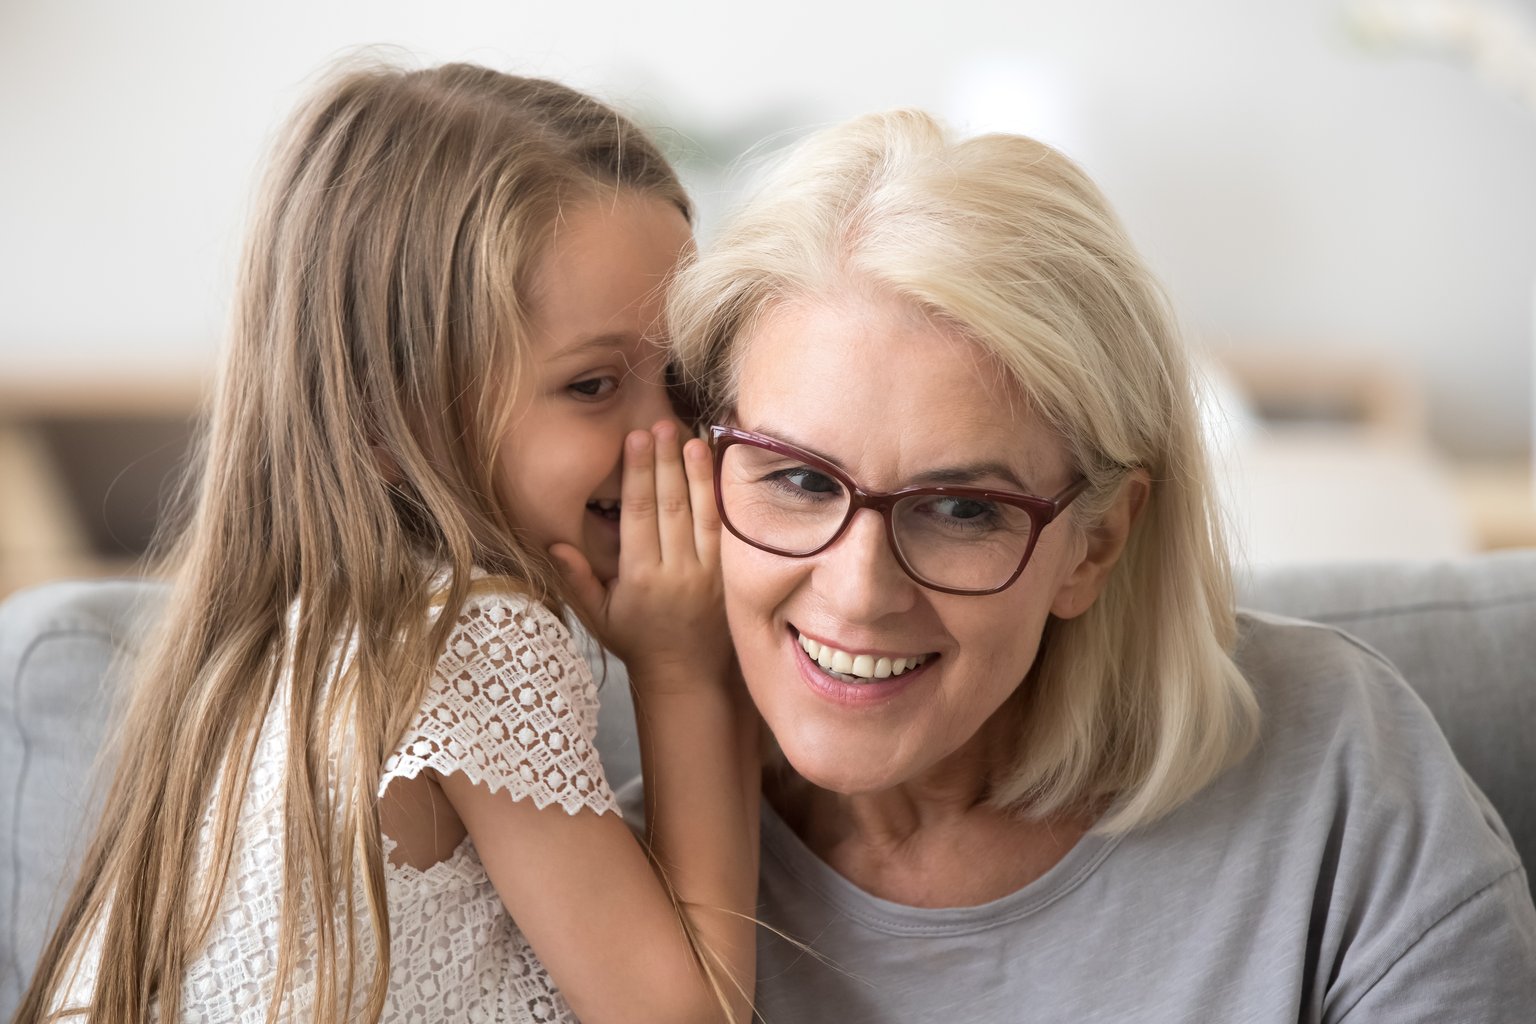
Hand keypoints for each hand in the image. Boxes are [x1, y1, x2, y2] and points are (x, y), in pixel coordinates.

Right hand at [551, 421, 729, 689]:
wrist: (687, 674)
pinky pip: (727, 530)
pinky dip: (722, 497)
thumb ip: (577, 579)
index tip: (635, 440)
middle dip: (665, 462)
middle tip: (659, 424)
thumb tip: (555, 544)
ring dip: (697, 473)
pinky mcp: (732, 575)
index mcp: (642, 578)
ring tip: (691, 437)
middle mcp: (677, 572)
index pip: (639, 514)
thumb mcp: (598, 616)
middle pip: (671, 505)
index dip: (638, 474)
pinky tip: (719, 470)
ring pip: (702, 513)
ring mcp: (710, 573)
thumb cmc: (638, 641)